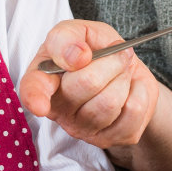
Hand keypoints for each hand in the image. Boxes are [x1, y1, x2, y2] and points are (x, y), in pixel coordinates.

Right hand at [19, 19, 160, 147]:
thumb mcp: (81, 31)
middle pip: (86, 84)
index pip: (32, 91)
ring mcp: (82, 128)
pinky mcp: (110, 138)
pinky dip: (139, 90)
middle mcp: (58, 108)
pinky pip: (132, 111)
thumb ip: (68, 35)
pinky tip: (131, 89)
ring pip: (109, 101)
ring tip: (122, 72)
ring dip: (124, 76)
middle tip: (117, 54)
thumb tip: (77, 55)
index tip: (40, 105)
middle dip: (111, 61)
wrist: (128, 72)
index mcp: (44, 78)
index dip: (35, 97)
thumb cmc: (97, 50)